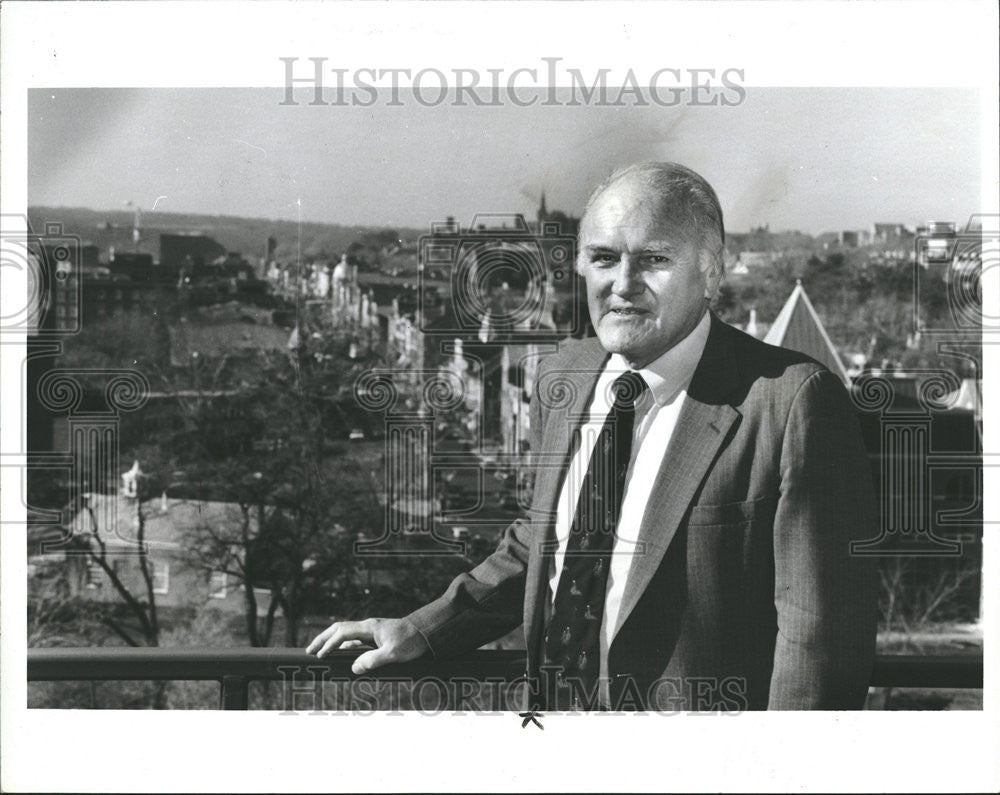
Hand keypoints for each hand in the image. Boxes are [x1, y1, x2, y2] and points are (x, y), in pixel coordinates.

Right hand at [305, 617, 428, 674]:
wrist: (426, 633)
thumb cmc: (411, 641)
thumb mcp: (394, 653)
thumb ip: (374, 660)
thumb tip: (354, 667)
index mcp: (369, 628)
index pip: (342, 632)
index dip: (328, 643)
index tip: (319, 655)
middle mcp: (367, 627)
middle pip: (339, 629)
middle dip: (322, 639)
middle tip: (309, 651)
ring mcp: (371, 631)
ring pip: (345, 634)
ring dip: (331, 642)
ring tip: (319, 652)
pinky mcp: (375, 637)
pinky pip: (354, 640)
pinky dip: (343, 645)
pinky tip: (341, 654)